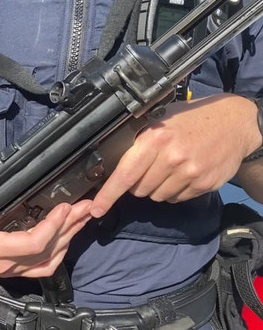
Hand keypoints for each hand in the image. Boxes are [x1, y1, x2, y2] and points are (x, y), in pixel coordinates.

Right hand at [0, 200, 91, 277]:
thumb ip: (9, 206)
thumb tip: (38, 194)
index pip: (33, 244)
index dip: (54, 226)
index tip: (66, 207)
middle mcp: (2, 265)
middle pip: (46, 250)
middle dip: (69, 226)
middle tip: (85, 207)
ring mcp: (11, 270)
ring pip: (50, 259)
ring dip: (69, 236)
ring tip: (82, 217)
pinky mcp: (17, 270)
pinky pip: (45, 266)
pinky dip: (61, 250)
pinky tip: (69, 236)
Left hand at [90, 94, 259, 217]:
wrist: (234, 123)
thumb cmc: (190, 120)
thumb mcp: (159, 120)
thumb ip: (138, 141)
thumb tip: (111, 163)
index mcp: (155, 138)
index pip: (125, 174)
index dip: (108, 194)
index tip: (96, 209)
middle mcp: (172, 157)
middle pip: (139, 189)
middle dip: (138, 182)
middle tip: (149, 166)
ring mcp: (189, 173)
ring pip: (156, 196)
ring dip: (157, 187)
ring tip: (169, 167)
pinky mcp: (203, 184)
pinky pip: (176, 199)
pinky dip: (175, 190)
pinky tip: (183, 173)